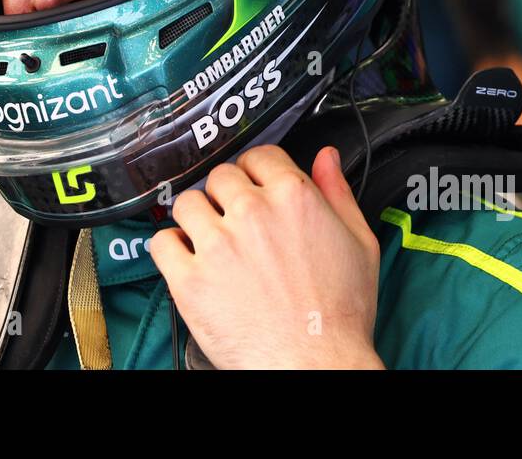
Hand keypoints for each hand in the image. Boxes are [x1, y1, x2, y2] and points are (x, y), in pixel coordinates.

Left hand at [150, 144, 384, 368]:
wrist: (316, 364)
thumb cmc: (340, 314)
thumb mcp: (359, 243)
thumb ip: (338, 192)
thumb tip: (326, 157)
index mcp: (292, 197)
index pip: (258, 156)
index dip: (257, 172)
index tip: (256, 188)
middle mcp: (251, 213)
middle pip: (220, 177)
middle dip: (227, 195)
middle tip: (236, 221)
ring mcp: (217, 245)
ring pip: (187, 203)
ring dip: (197, 217)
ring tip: (210, 240)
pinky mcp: (190, 279)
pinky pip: (161, 243)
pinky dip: (170, 249)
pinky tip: (188, 260)